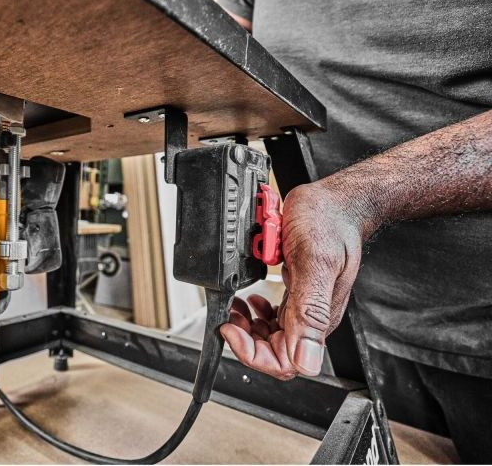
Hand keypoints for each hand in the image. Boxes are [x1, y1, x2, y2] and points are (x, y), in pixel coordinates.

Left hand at [220, 183, 367, 378]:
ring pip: (270, 337)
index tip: (231, 330)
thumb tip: (306, 362)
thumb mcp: (315, 263)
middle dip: (246, 339)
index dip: (253, 354)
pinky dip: (255, 312)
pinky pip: (273, 318)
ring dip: (248, 327)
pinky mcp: (298, 294)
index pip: (285, 362)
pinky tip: (250, 299)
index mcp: (318, 320)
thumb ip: (311, 311)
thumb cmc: (329, 224)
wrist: (337, 203)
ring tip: (235, 307)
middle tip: (229, 316)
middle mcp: (312, 319)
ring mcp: (304, 307)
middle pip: (274, 352)